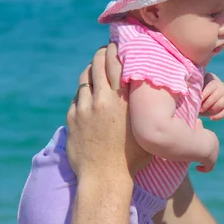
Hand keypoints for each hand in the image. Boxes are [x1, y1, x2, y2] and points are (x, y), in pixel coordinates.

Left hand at [66, 44, 150, 181]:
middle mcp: (103, 99)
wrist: (106, 179)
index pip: (118, 63)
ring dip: (91, 69)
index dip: (117, 50)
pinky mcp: (72, 119)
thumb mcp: (145, 127)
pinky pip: (78, 96)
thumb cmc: (133, 157)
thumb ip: (143, 106)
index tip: (120, 44)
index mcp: (124, 100)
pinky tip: (90, 91)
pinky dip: (84, 89)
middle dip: (102, 53)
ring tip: (97, 68)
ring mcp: (85, 108)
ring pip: (85, 77)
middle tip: (107, 50)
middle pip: (98, 63)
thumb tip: (150, 93)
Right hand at [193, 119, 218, 172]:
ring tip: (195, 160)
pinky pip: (208, 168)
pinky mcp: (212, 163)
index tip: (195, 145)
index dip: (202, 143)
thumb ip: (197, 125)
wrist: (200, 145)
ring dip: (203, 160)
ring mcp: (214, 155)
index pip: (209, 140)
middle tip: (194, 154)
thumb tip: (198, 120)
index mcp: (212, 136)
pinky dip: (203, 169)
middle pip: (211, 150)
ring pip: (210, 159)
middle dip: (204, 152)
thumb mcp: (196, 128)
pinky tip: (197, 168)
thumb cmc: (195, 135)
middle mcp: (215, 146)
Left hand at [200, 73, 223, 119]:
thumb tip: (186, 89)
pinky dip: (218, 116)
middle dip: (205, 105)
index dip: (202, 97)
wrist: (217, 92)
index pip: (209, 90)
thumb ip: (196, 89)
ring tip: (204, 112)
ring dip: (210, 111)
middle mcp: (223, 88)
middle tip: (199, 109)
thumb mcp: (201, 87)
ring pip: (219, 105)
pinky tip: (211, 118)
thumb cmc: (204, 91)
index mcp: (215, 83)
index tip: (197, 102)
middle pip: (213, 98)